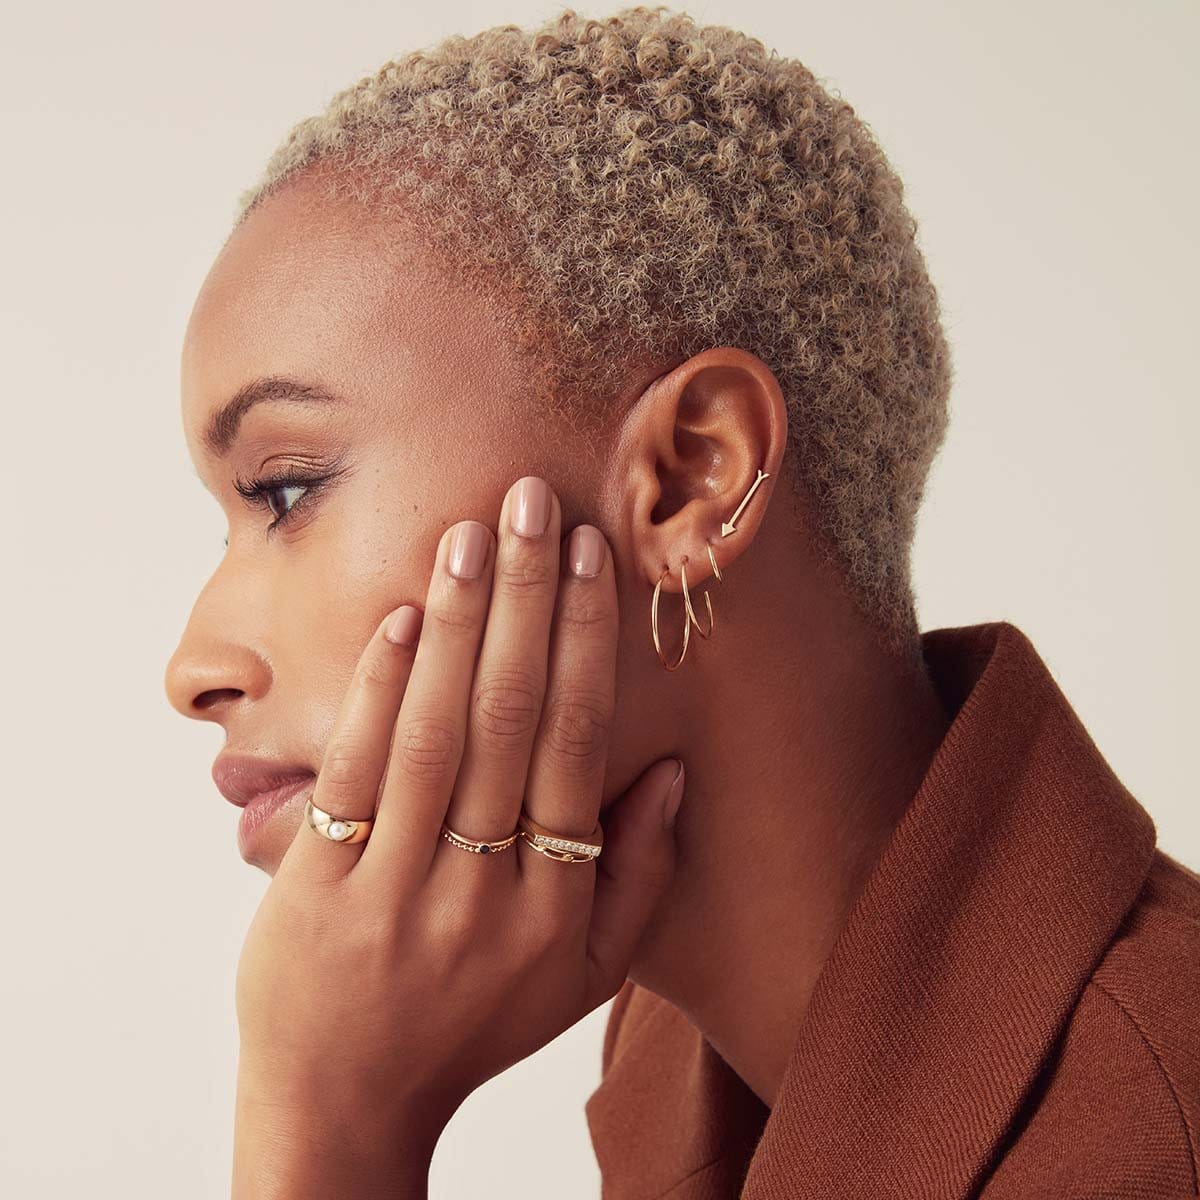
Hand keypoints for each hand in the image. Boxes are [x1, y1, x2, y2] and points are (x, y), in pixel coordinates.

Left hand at [231, 475, 685, 1193]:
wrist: (349, 1103)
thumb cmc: (475, 1022)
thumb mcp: (584, 975)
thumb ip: (639, 877)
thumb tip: (674, 773)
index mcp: (558, 904)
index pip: (580, 744)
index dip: (587, 642)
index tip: (590, 556)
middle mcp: (486, 890)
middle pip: (514, 719)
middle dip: (527, 600)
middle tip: (532, 501)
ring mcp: (398, 888)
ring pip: (439, 730)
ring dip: (459, 622)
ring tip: (472, 531)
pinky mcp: (319, 887)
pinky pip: (357, 771)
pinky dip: (381, 687)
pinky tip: (403, 615)